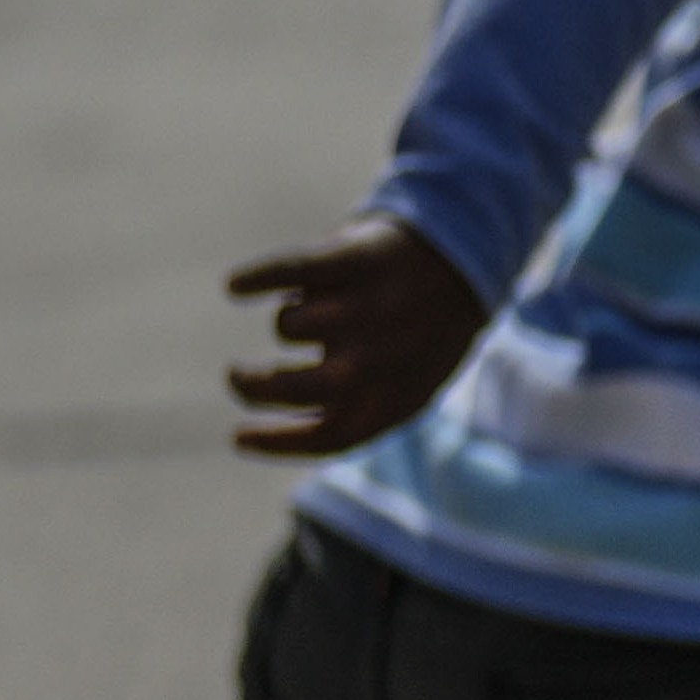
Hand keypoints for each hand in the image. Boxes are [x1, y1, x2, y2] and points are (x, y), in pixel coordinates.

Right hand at [220, 219, 482, 459]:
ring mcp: (373, 304)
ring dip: (288, 319)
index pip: (331, 435)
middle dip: (255, 387)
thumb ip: (347, 414)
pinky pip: (291, 269)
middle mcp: (386, 356)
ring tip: (309, 308)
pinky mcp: (358, 257)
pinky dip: (258, 278)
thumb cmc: (417, 336)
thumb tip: (256, 439)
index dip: (277, 442)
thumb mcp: (402, 387)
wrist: (464, 262)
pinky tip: (235, 287)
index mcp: (398, 397)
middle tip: (236, 376)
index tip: (237, 437)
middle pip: (300, 387)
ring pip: (292, 325)